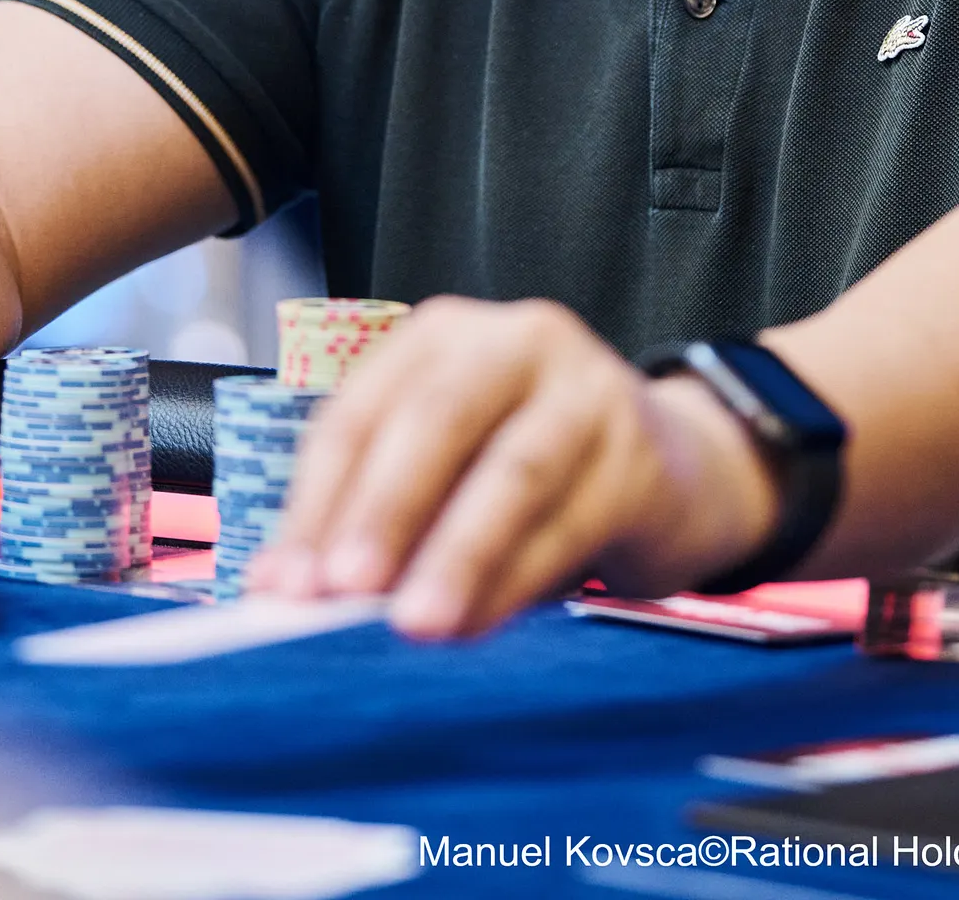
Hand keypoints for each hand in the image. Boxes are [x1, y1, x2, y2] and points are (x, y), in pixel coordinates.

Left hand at [249, 296, 777, 637]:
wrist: (675, 470)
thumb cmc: (533, 470)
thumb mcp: (449, 476)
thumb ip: (377, 518)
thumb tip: (286, 590)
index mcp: (443, 335)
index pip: (361, 412)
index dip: (316, 500)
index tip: (283, 584)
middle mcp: (513, 339)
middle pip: (436, 418)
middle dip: (384, 509)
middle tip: (344, 589)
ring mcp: (585, 386)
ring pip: (510, 470)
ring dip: (457, 553)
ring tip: (415, 624)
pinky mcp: (638, 447)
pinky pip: (571, 518)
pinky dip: (518, 578)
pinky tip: (481, 623)